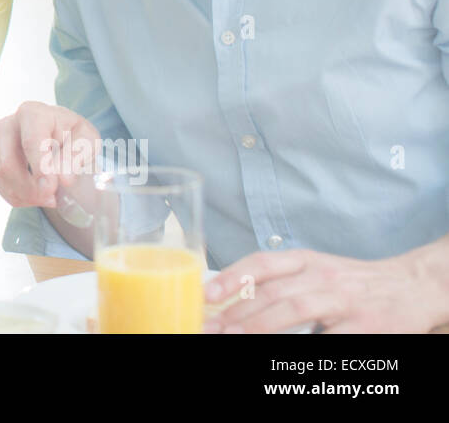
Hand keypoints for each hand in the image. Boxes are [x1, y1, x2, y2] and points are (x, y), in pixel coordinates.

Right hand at [0, 100, 101, 211]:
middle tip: (52, 199)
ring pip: (3, 177)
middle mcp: (8, 125)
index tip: (52, 187)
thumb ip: (76, 156)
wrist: (59, 138)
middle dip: (30, 187)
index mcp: (32, 113)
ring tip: (50, 197)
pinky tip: (37, 195)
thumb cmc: (73, 136)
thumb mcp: (87, 141)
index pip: (31, 142)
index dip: (40, 167)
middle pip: (8, 162)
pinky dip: (19, 197)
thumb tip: (63, 178)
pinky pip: (0, 186)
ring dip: (27, 194)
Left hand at [204, 248, 440, 332]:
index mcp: (307, 260)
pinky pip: (330, 339)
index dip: (231, 277)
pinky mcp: (367, 326)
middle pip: (273, 292)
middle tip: (212, 329)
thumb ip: (280, 282)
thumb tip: (228, 303)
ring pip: (296, 310)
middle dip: (237, 313)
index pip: (262, 263)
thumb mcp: (316, 271)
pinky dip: (307, 346)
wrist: (413, 285)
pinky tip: (284, 359)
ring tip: (234, 338)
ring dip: (260, 326)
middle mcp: (324, 276)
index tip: (206, 295)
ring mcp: (346, 301)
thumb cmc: (353, 283)